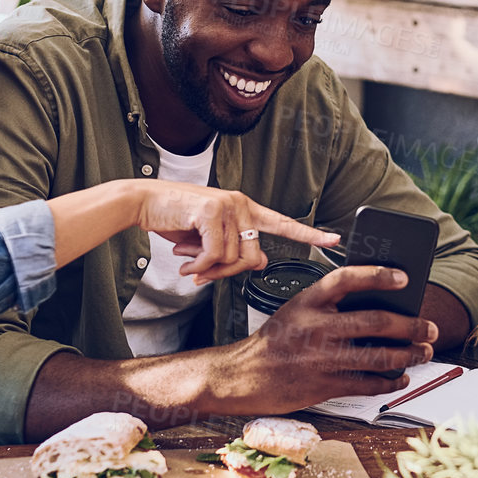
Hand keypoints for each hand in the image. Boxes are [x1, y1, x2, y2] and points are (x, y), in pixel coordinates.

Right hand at [133, 182, 339, 283]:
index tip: (334, 240)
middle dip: (227, 274)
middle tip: (201, 273)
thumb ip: (234, 249)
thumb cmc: (174, 220)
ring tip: (188, 262)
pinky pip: (216, 255)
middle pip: (253, 257)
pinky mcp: (212, 211)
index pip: (283, 222)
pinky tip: (185, 261)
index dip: (309, 234)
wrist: (143, 203)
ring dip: (208, 270)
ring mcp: (228, 205)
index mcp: (245, 209)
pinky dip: (199, 265)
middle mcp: (241, 204)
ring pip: (234, 259)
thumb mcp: (208, 239)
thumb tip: (261, 263)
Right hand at [216, 266, 437, 411]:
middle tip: (429, 328)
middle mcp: (316, 327)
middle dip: (411, 325)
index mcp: (308, 302)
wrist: (240, 376)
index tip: (404, 278)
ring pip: (378, 355)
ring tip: (424, 352)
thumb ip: (330, 307)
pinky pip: (367, 384)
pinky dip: (390, 382)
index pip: (347, 278)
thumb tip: (380, 307)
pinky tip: (401, 378)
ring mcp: (321, 358)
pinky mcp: (324, 385)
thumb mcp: (296, 311)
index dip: (379, 275)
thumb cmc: (274, 341)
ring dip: (408, 354)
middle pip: (376, 321)